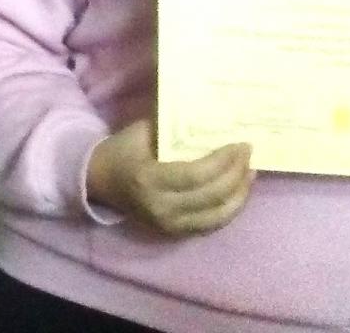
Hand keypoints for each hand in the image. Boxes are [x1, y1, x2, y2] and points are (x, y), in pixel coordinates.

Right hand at [86, 119, 252, 235]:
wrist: (99, 181)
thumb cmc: (122, 150)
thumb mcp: (142, 131)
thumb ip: (174, 127)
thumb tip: (211, 117)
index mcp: (149, 179)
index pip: (197, 174)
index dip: (224, 161)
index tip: (241, 144)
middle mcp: (160, 207)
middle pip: (212, 195)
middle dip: (237, 173)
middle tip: (249, 154)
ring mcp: (168, 224)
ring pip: (218, 215)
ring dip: (240, 193)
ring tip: (250, 172)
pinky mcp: (175, 233)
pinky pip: (212, 224)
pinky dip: (230, 209)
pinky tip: (239, 191)